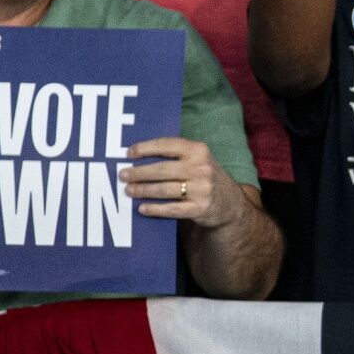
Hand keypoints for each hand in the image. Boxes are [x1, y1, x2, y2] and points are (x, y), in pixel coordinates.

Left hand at [121, 137, 243, 228]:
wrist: (229, 202)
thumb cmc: (203, 177)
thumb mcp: (197, 159)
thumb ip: (175, 155)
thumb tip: (137, 156)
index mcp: (199, 150)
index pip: (168, 145)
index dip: (146, 148)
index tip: (128, 153)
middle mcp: (202, 168)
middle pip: (163, 169)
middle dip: (139, 173)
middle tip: (123, 175)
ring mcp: (202, 189)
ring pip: (165, 189)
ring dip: (143, 190)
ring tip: (129, 191)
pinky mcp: (200, 208)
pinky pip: (172, 209)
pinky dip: (155, 209)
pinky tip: (142, 208)